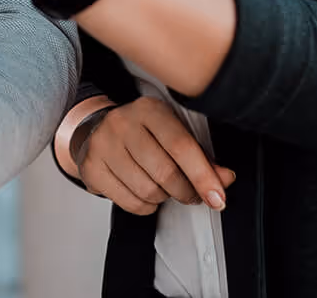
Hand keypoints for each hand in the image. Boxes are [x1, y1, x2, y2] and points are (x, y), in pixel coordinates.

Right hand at [79, 96, 234, 214]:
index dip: (203, 176)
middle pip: (165, 173)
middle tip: (189, 193)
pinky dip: (145, 206)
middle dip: (185, 192)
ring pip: (148, 191)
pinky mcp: (92, 167)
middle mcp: (123, 123)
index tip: (218, 198)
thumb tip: (224, 179)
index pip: (181, 145)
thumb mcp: (173, 133)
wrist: (98, 129)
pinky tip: (143, 191)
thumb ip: (202, 157)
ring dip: (163, 198)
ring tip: (161, 186)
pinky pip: (130, 203)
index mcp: (149, 109)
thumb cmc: (144, 134)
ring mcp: (103, 144)